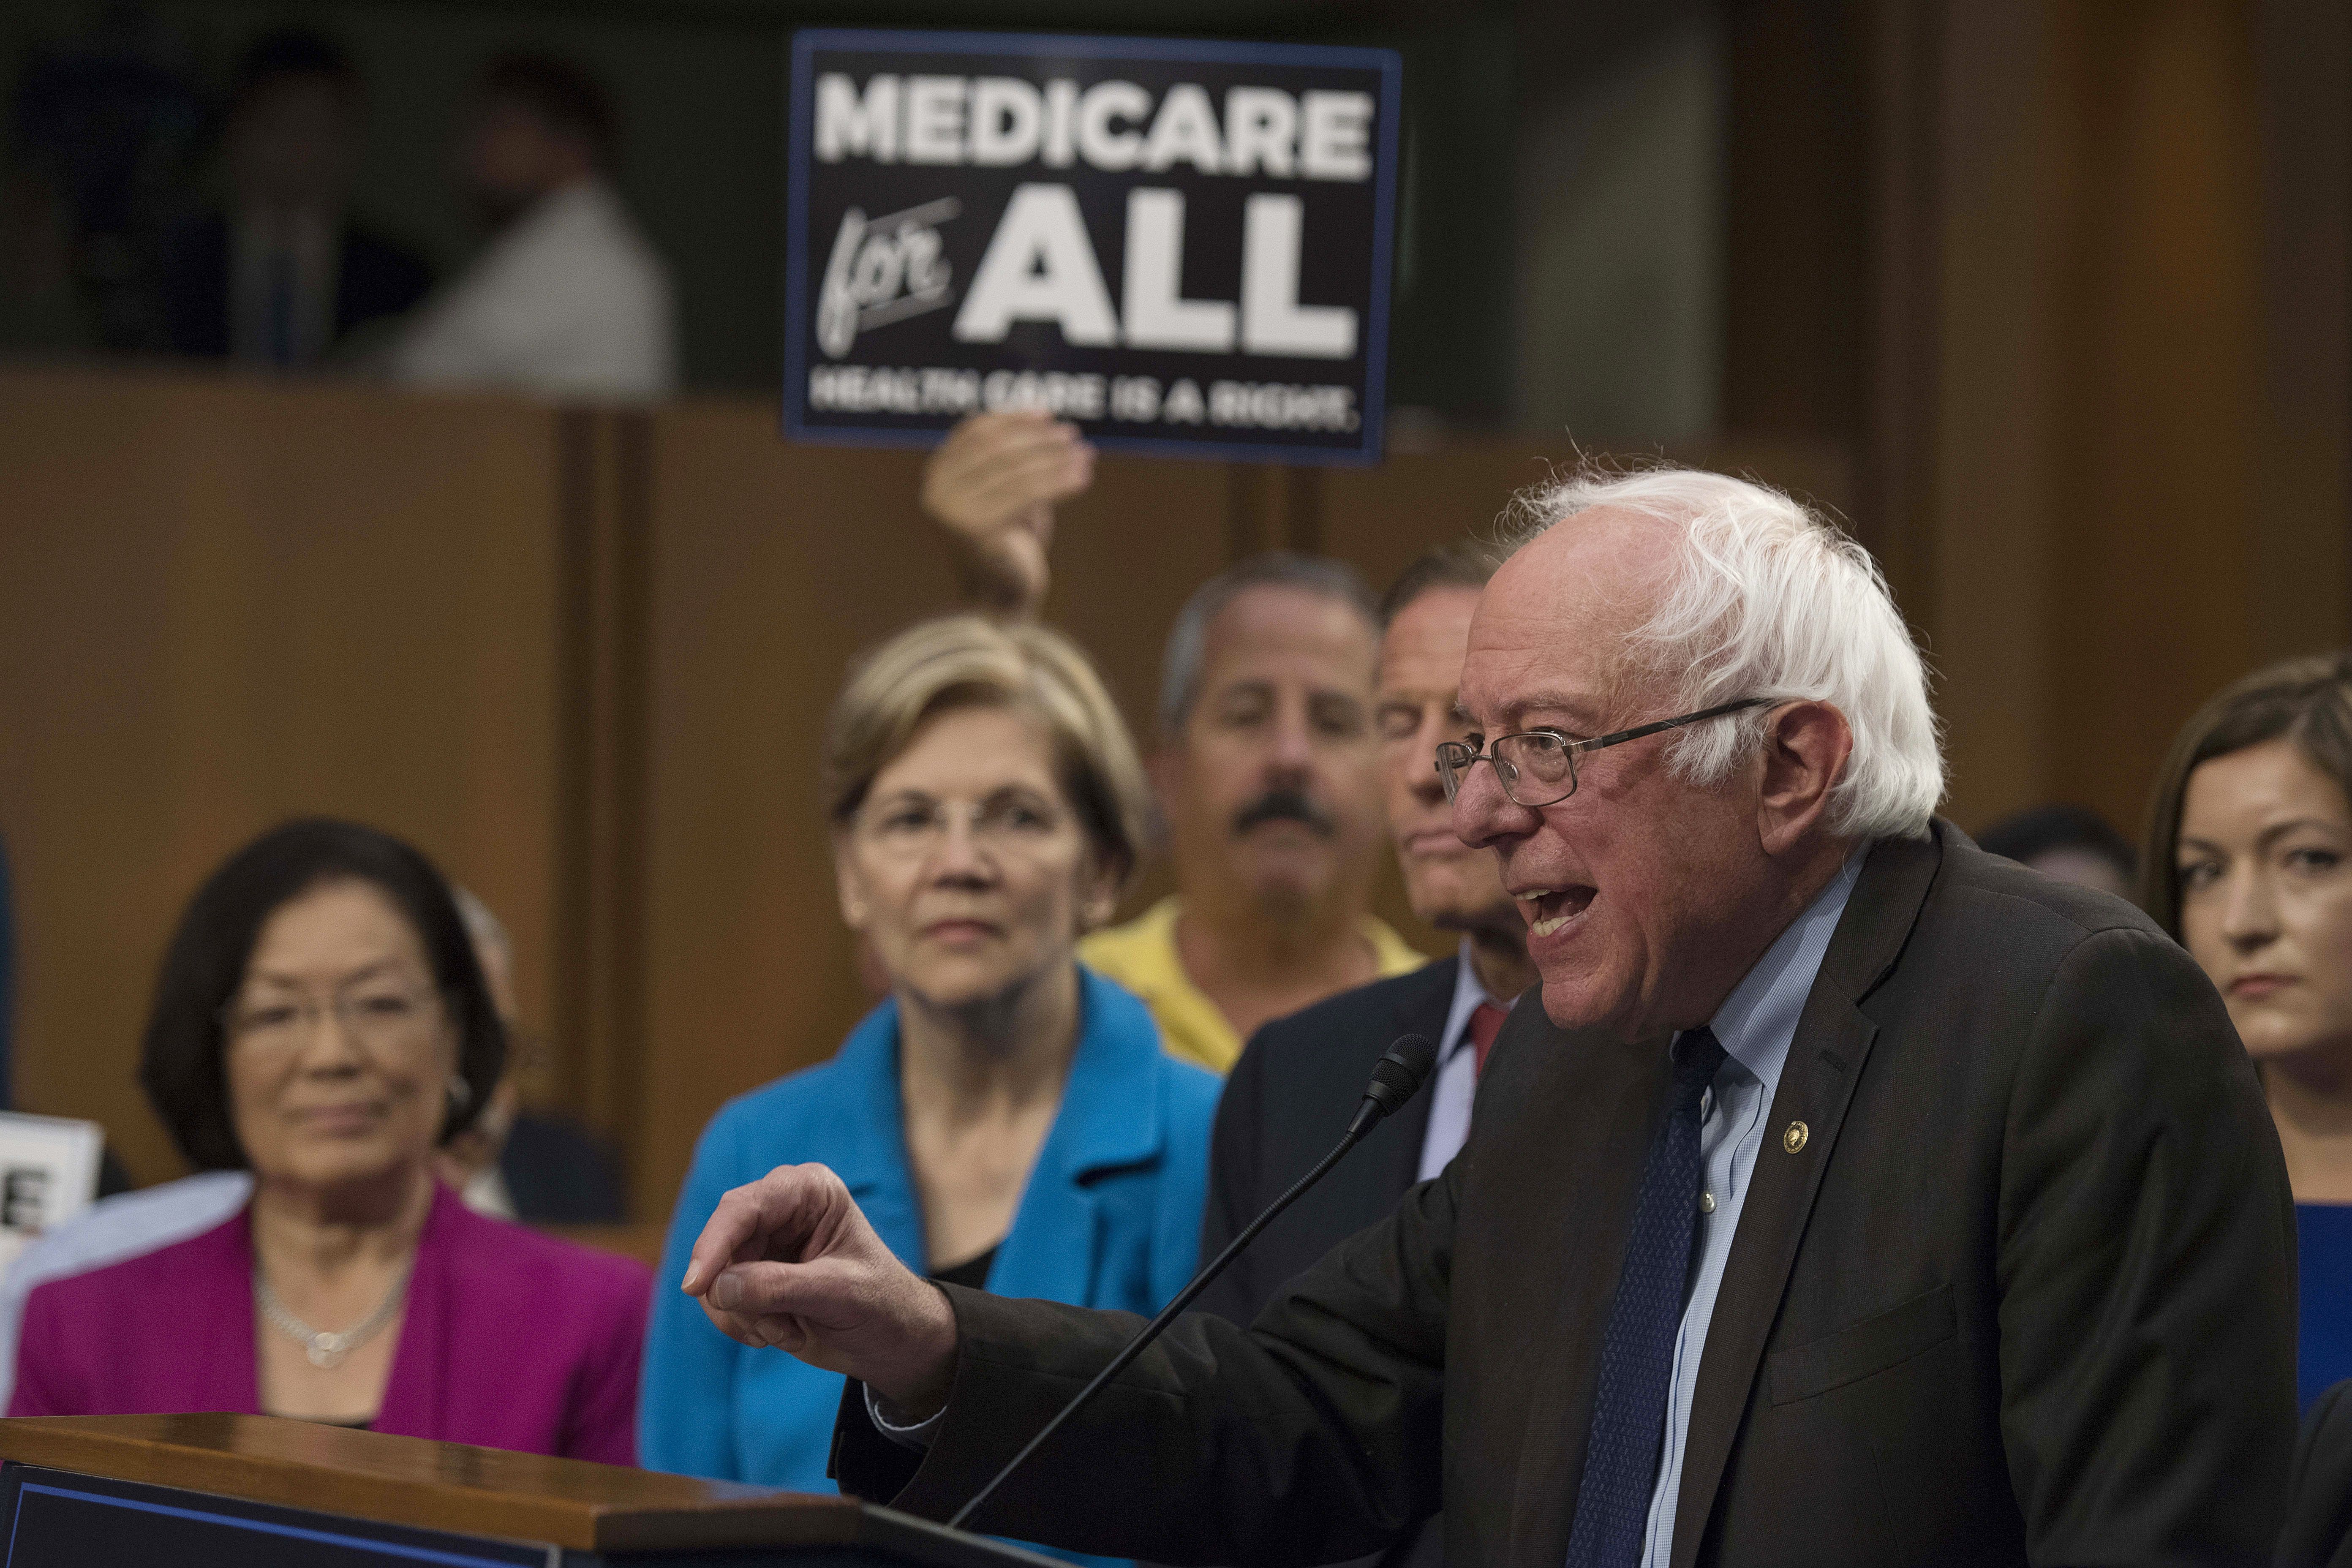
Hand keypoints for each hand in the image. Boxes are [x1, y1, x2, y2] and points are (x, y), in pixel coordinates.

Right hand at [681, 1163, 959, 1416]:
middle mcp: (780, 1207)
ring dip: (744, 1315)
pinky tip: (782, 1334)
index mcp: (810, 1190)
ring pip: (715, 1276)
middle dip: (738, 1293)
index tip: (696, 1286)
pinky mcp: (752, 1274)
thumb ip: (778, 1287)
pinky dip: (743, 1324)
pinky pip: (720, 1298)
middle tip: (770, 1330)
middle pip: (722, 1242)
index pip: (745, 1207)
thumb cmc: (881, 1303)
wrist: (891, 1341)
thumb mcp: (839, 1293)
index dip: (715, 1244)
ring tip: (788, 1332)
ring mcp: (763, 1242)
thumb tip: (716, 1287)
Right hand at [921, 411, 1092, 616]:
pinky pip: (1025, 495)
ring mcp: (951, 511)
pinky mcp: (973, 530)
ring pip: (1015, 470)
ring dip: (1055, 459)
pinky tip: (1083, 478)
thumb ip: (1012, 456)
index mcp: (937, 474)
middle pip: (996, 447)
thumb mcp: (1006, 490)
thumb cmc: (1008, 542)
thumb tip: (1041, 412)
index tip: (1048, 414)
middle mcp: (936, 490)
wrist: (1001, 598)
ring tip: (1085, 455)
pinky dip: (1058, 483)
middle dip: (1038, 438)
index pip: (975, 431)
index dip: (1013, 419)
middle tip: (1073, 435)